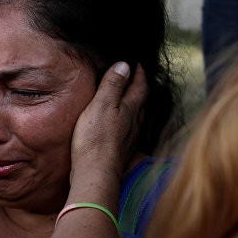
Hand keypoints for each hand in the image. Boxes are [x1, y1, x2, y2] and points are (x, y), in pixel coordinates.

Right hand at [70, 62, 147, 182]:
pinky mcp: (121, 150)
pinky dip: (126, 120)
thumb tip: (125, 65)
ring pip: (136, 116)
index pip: (140, 86)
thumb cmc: (96, 139)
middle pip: (141, 101)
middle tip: (133, 78)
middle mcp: (135, 122)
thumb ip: (113, 84)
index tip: (136, 64)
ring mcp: (130, 138)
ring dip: (133, 105)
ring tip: (126, 98)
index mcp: (131, 108)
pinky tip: (118, 124)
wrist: (96, 173)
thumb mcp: (101, 104)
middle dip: (138, 87)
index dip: (139, 73)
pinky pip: (128, 129)